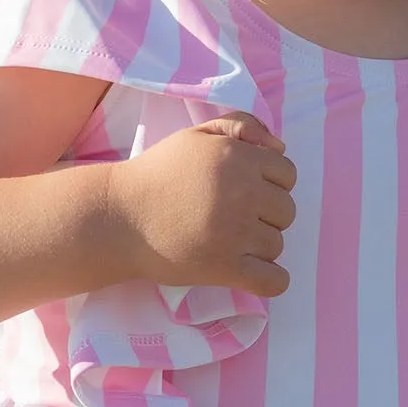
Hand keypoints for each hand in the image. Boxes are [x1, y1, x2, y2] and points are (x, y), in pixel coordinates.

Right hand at [109, 112, 296, 296]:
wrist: (119, 217)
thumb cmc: (158, 174)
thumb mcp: (196, 135)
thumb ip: (240, 126)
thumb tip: (280, 148)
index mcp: (238, 159)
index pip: (287, 175)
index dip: (270, 183)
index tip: (246, 192)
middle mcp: (243, 194)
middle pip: (286, 211)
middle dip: (266, 214)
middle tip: (234, 217)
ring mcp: (236, 233)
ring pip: (277, 244)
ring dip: (260, 245)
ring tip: (228, 241)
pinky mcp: (225, 268)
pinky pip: (273, 280)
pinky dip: (271, 280)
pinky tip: (253, 272)